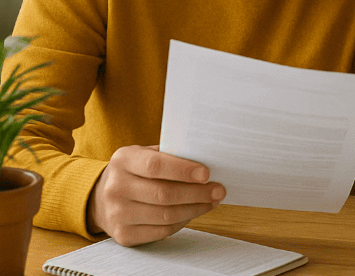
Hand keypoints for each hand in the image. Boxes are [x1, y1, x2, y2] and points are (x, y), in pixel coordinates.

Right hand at [87, 145, 224, 245]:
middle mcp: (116, 187)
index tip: (206, 174)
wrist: (102, 198)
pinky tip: (194, 212)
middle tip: (218, 190)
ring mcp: (117, 213)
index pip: (155, 166)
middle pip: (164, 194)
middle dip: (197, 193)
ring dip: (195, 209)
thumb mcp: (145, 154)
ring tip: (211, 201)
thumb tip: (206, 161)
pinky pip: (162, 231)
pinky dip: (183, 222)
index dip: (183, 170)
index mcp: (123, 160)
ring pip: (166, 215)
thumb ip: (170, 155)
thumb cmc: (135, 171)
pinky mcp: (123, 235)